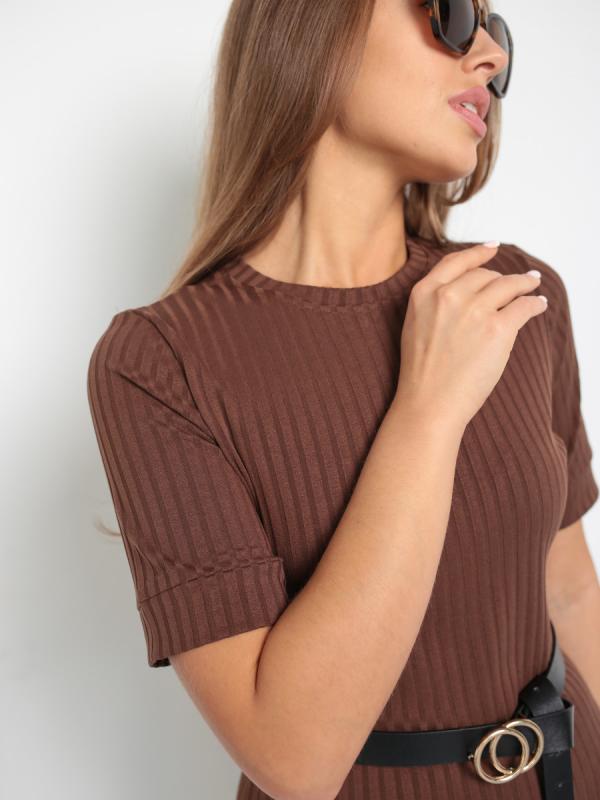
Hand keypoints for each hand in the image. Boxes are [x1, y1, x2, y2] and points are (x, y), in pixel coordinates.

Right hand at [394, 243, 546, 430]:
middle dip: (502, 278)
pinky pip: (525, 306)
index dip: (477, 253)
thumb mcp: (415, 326)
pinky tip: (539, 305)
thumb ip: (435, 304)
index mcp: (424, 293)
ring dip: (525, 284)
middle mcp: (449, 296)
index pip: (456, 262)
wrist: (429, 403)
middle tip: (515, 283)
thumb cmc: (422, 374)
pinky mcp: (498, 329)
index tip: (493, 248)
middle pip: (485, 275)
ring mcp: (474, 311)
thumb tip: (470, 291)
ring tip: (533, 286)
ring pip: (509, 285)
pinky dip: (535, 303)